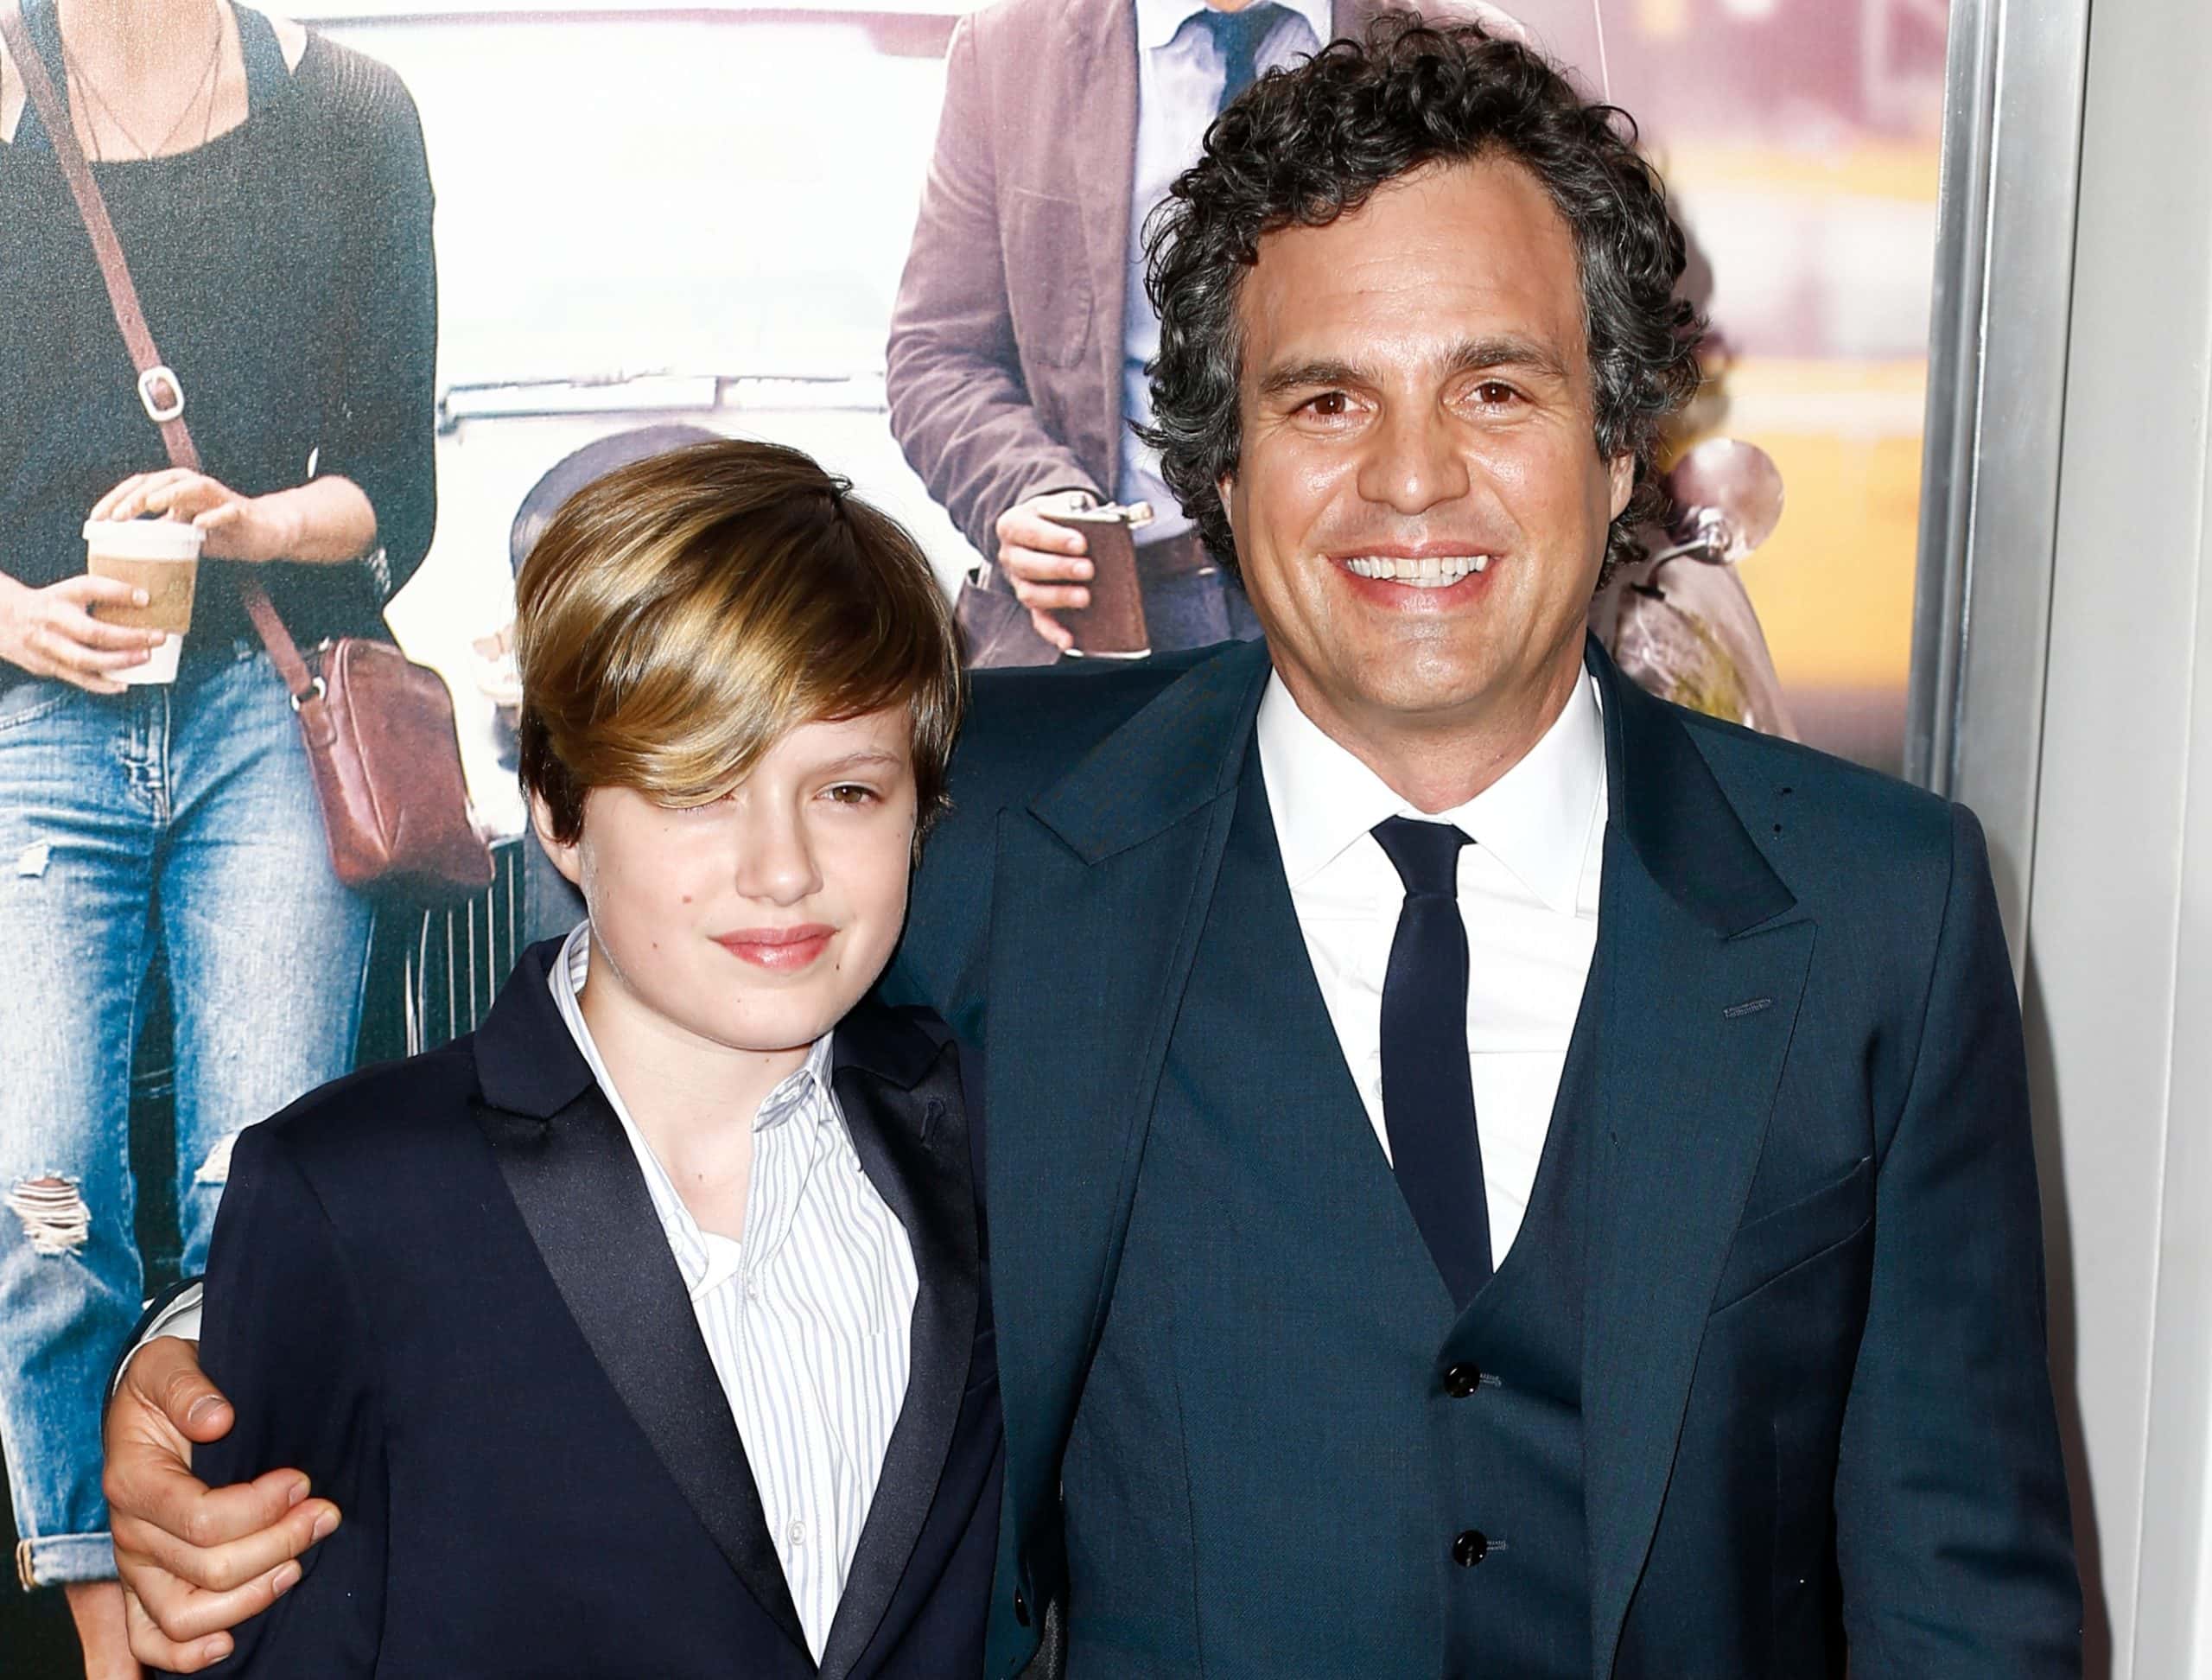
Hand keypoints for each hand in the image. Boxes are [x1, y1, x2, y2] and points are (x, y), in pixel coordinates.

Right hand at [0, 574, 162, 693]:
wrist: (4, 619)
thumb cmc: (51, 605)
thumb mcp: (71, 592)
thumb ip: (103, 596)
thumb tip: (149, 601)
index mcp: (60, 596)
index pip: (90, 588)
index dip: (118, 592)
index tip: (145, 597)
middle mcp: (52, 619)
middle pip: (92, 631)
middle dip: (128, 637)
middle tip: (157, 637)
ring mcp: (46, 645)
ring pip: (84, 659)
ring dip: (118, 662)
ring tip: (144, 657)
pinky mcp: (44, 665)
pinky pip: (76, 678)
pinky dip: (101, 684)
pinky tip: (122, 684)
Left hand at [89, 470, 297, 562]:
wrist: (266, 532)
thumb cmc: (223, 531)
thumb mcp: (185, 534)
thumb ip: (161, 534)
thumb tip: (127, 547)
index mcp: (177, 490)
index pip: (140, 486)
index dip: (116, 498)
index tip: (97, 518)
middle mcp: (195, 487)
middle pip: (160, 481)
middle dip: (137, 496)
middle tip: (118, 516)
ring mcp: (219, 498)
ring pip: (192, 486)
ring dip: (170, 494)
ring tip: (150, 506)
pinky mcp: (240, 512)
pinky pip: (226, 511)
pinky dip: (212, 516)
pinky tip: (199, 525)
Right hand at [104, 1337, 338, 1671]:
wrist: (152, 1401)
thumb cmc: (167, 1385)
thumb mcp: (169, 1364)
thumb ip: (189, 1386)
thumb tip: (219, 1417)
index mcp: (134, 1482)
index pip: (201, 1519)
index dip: (262, 1508)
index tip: (303, 1482)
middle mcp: (130, 1533)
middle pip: (208, 1569)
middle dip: (280, 1543)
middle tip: (324, 1513)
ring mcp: (137, 1567)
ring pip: (186, 1615)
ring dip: (253, 1596)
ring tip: (300, 1562)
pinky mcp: (147, 1586)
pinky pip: (154, 1641)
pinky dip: (188, 1655)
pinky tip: (232, 1641)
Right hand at [993, 489, 1098, 652]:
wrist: (1045, 526)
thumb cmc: (1058, 516)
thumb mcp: (1063, 504)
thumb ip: (1076, 512)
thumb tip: (1102, 525)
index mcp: (1013, 525)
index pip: (1029, 532)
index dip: (1055, 539)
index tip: (1081, 543)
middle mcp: (1010, 555)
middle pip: (1028, 565)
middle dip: (1060, 568)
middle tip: (1088, 569)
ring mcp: (1018, 581)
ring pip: (1030, 594)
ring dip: (1058, 597)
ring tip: (1085, 597)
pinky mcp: (1032, 602)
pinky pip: (1038, 620)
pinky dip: (1053, 632)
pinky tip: (1069, 640)